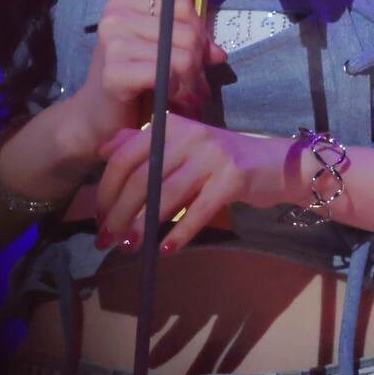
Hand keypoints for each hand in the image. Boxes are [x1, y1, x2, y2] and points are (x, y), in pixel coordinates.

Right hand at [74, 0, 227, 153]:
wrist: (97, 120)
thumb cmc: (132, 86)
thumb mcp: (162, 55)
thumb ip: (189, 45)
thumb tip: (219, 54)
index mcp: (124, 5)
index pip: (181, 6)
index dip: (200, 32)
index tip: (201, 58)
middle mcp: (115, 18)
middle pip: (185, 32)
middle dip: (199, 64)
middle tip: (197, 87)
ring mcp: (112, 43)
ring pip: (181, 55)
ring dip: (191, 82)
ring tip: (187, 97)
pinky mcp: (113, 72)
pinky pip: (165, 74)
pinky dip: (175, 90)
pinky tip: (170, 99)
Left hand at [93, 112, 291, 253]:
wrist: (274, 164)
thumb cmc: (220, 159)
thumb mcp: (181, 145)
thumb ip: (145, 144)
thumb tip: (104, 150)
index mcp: (171, 124)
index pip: (126, 155)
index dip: (107, 189)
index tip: (99, 217)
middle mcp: (190, 134)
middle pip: (143, 177)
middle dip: (120, 212)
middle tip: (106, 240)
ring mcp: (212, 155)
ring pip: (166, 195)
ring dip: (143, 226)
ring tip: (128, 247)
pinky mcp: (233, 177)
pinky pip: (199, 210)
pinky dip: (180, 232)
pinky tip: (166, 250)